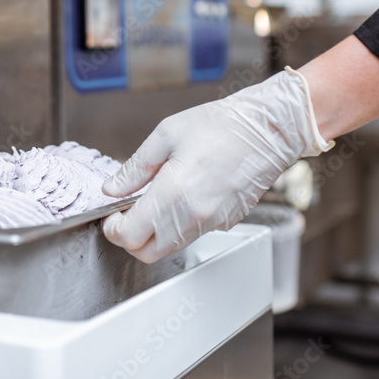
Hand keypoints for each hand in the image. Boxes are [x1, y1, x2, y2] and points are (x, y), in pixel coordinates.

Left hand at [101, 68, 332, 262]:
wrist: (268, 131)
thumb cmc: (222, 126)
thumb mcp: (166, 135)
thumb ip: (134, 168)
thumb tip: (112, 188)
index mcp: (173, 192)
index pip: (129, 235)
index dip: (112, 228)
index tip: (110, 215)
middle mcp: (193, 215)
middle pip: (147, 252)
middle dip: (129, 238)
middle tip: (125, 215)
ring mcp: (211, 222)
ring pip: (169, 249)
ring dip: (152, 236)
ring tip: (149, 206)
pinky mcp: (225, 223)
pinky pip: (191, 237)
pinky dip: (175, 229)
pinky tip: (175, 203)